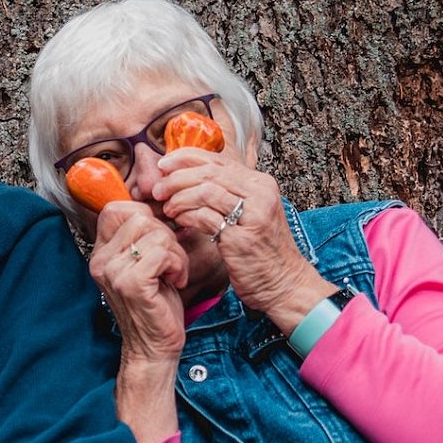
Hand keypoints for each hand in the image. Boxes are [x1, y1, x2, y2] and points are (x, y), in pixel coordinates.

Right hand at [90, 201, 187, 363]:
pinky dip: (178, 264)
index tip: (160, 240)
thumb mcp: (145, 263)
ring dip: (175, 252)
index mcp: (101, 253)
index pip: (117, 208)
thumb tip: (163, 203)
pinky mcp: (131, 283)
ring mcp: (113, 272)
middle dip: (166, 236)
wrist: (153, 347)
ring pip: (155, 233)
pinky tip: (175, 281)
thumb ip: (144, 235)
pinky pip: (162, 252)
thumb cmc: (156, 304)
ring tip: (173, 273)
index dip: (146, 216)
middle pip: (139, 217)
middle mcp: (101, 260)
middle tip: (170, 263)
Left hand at [154, 148, 332, 330]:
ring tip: (167, 208)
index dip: (185, 158)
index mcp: (261, 184)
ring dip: (178, 198)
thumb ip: (227, 194)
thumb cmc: (261, 251)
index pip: (217, 160)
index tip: (163, 165)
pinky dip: (186, 216)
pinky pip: (205, 217)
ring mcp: (253, 216)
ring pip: (206, 191)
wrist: (284, 284)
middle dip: (176, 178)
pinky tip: (178, 220)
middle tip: (158, 189)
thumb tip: (188, 176)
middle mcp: (261, 194)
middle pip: (209, 173)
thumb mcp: (250, 214)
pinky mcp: (241, 239)